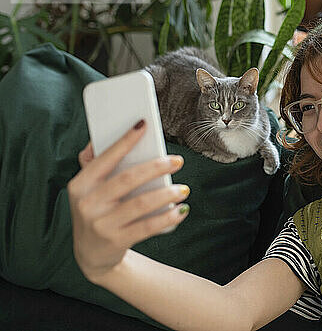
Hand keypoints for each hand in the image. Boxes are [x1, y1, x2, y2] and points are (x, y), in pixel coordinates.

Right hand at [68, 120, 189, 282]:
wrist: (91, 255)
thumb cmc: (97, 212)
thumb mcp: (88, 190)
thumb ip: (95, 164)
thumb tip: (102, 135)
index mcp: (81, 185)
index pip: (106, 158)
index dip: (125, 140)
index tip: (144, 124)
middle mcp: (88, 204)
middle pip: (128, 179)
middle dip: (156, 167)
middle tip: (178, 161)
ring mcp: (101, 224)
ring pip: (141, 203)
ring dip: (167, 194)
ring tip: (183, 189)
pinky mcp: (116, 241)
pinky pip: (147, 227)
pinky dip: (168, 217)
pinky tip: (181, 210)